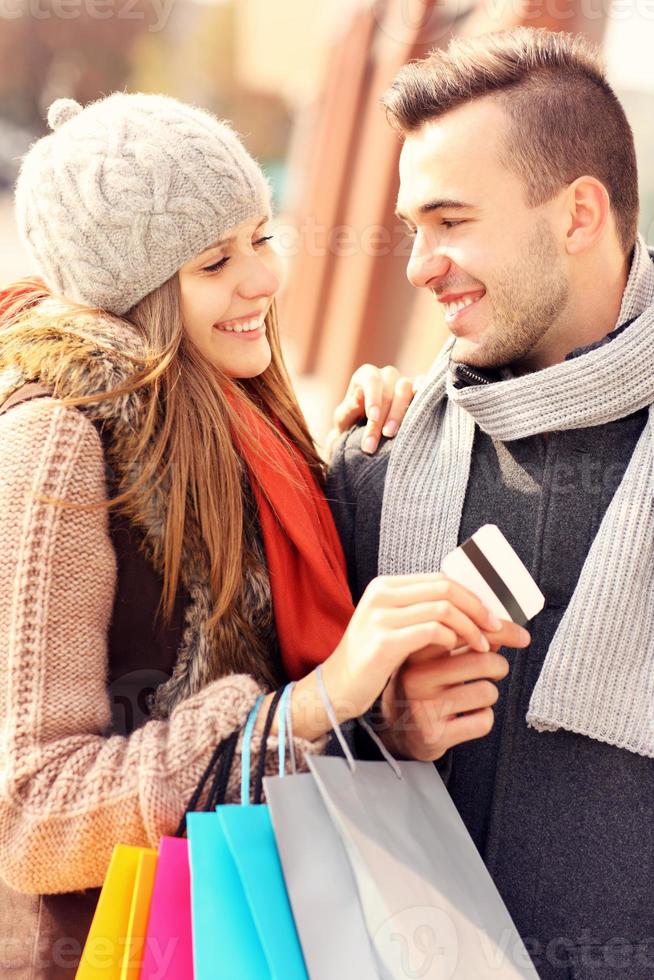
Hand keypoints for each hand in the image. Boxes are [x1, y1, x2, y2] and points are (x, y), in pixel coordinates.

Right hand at [318, 573, 502, 727]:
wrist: (337, 688)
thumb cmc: (372, 661)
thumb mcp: (396, 627)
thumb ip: (424, 612)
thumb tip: (474, 609)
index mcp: (385, 586)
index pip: (441, 579)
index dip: (473, 596)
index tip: (494, 617)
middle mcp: (381, 594)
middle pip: (446, 589)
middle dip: (480, 609)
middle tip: (500, 630)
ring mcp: (380, 616)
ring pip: (443, 608)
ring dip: (471, 628)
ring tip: (483, 647)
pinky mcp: (383, 641)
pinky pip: (431, 631)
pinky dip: (452, 640)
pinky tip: (457, 652)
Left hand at [328, 364, 424, 456]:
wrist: (362, 435)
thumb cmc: (350, 424)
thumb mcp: (343, 419)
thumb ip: (348, 408)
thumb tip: (360, 394)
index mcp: (366, 375)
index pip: (372, 380)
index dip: (374, 398)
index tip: (372, 417)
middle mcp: (387, 375)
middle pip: (389, 390)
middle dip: (383, 417)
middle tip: (374, 441)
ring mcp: (404, 383)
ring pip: (407, 389)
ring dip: (399, 412)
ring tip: (390, 434)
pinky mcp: (418, 392)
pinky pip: (424, 390)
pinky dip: (422, 400)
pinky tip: (416, 418)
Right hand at [377, 619, 530, 761]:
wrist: (396, 729)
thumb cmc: (424, 686)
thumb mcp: (437, 657)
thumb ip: (467, 640)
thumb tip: (504, 630)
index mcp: (418, 650)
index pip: (467, 631)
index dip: (501, 631)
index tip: (519, 636)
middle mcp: (418, 676)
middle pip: (484, 661)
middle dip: (499, 666)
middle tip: (495, 670)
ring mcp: (425, 707)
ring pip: (488, 692)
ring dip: (489, 694)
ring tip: (473, 695)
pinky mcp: (436, 735)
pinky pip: (483, 721)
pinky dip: (483, 719)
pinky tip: (466, 717)